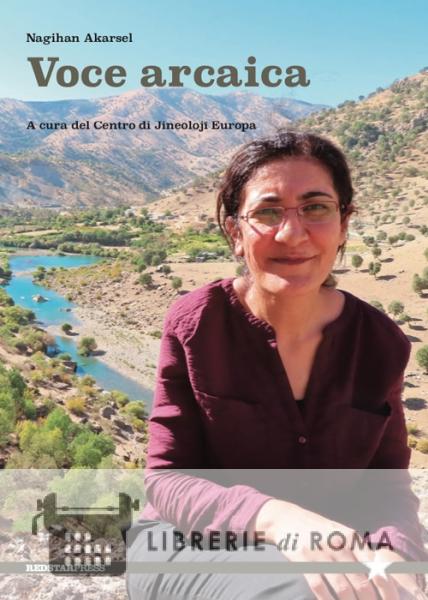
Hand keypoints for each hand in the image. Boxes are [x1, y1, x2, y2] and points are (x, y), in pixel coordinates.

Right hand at [253, 499, 417, 598]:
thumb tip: (380, 575)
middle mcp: (338, 545)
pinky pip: (319, 587)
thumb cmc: (319, 530)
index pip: (374, 566)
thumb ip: (358, 551)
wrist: (287, 518)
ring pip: (343, 588)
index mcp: (351, 538)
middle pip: (360, 581)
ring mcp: (320, 553)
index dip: (385, 587)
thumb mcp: (341, 533)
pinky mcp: (304, 561)